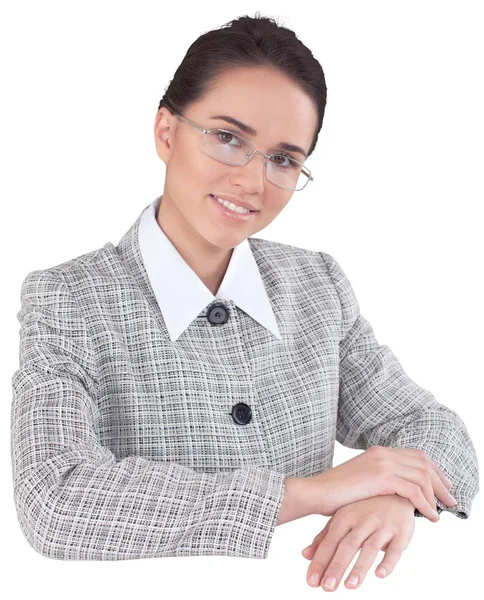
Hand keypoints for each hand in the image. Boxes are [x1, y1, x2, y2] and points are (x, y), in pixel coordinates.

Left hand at [301, 495, 415, 590]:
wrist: (396, 491)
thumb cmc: (365, 508)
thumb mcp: (343, 517)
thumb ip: (325, 537)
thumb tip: (305, 555)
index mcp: (345, 517)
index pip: (330, 542)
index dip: (320, 561)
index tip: (311, 582)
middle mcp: (363, 520)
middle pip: (348, 545)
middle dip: (337, 566)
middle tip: (327, 588)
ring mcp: (382, 526)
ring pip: (370, 547)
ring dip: (360, 567)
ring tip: (350, 586)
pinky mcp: (401, 532)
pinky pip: (395, 549)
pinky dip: (388, 562)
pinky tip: (380, 575)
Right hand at [307, 446, 455, 521]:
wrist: (316, 492)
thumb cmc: (335, 492)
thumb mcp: (361, 480)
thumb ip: (380, 479)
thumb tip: (398, 491)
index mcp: (379, 451)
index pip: (416, 455)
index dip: (434, 469)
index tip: (443, 484)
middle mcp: (383, 453)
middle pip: (424, 463)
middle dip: (441, 482)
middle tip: (450, 499)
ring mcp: (383, 463)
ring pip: (422, 476)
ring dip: (436, 495)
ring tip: (442, 511)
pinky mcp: (382, 478)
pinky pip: (414, 491)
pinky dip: (426, 504)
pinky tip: (430, 516)